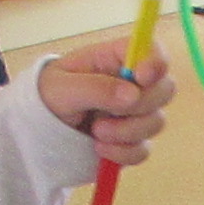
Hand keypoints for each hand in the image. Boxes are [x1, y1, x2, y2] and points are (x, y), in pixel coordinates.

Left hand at [39, 45, 174, 163]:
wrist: (38, 130)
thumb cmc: (49, 95)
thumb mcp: (63, 87)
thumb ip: (96, 88)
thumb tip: (132, 95)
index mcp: (117, 59)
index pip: (152, 51)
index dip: (156, 62)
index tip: (141, 77)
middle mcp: (133, 84)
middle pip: (165, 89)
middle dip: (141, 106)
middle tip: (110, 114)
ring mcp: (135, 113)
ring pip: (156, 122)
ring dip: (127, 133)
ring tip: (96, 132)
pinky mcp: (132, 140)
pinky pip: (143, 150)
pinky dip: (123, 153)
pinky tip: (99, 149)